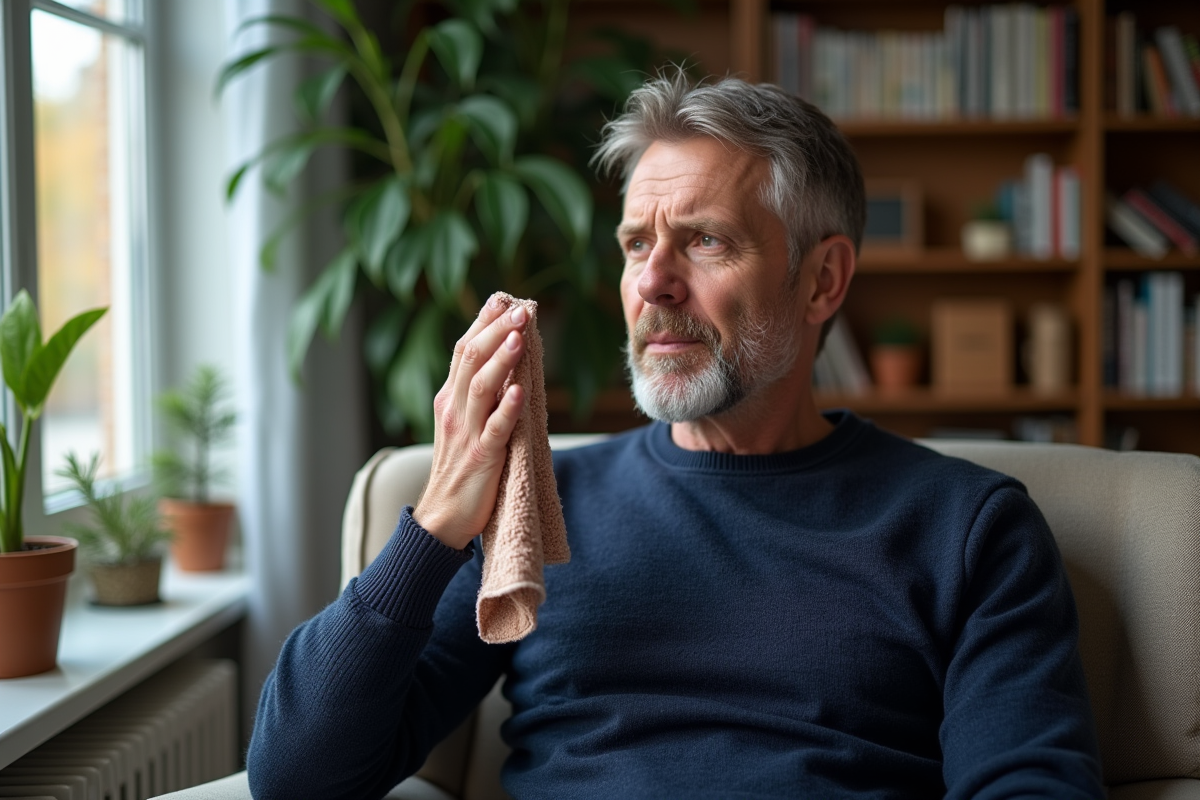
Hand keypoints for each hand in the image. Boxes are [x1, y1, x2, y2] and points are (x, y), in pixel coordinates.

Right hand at [413, 295, 527, 548]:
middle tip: (521, 309)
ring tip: (520, 337)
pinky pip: (494, 430)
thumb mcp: (463, 422)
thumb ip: (478, 390)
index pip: (462, 349)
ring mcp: (466, 433)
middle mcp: (454, 409)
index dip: (483, 322)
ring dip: (502, 360)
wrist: (442, 518)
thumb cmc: (460, 467)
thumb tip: (503, 355)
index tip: (504, 298)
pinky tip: (519, 390)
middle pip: (471, 359)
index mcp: (449, 397)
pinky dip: (507, 409)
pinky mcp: (481, 458)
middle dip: (497, 331)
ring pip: (481, 388)